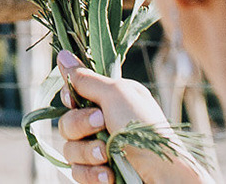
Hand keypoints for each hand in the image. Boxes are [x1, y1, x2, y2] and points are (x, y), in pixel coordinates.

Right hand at [55, 52, 209, 183]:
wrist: (164, 175)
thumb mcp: (116, 94)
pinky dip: (92, 174)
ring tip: (107, 157)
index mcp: (111, 99)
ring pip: (69, 149)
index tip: (73, 99)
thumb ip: (86, 78)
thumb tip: (62, 54)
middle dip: (80, 125)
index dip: (69, 97)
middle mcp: (104, 123)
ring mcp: (101, 150)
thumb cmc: (145, 129)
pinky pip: (78, 173)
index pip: (73, 93)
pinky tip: (109, 175)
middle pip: (66, 122)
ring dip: (87, 153)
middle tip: (101, 124)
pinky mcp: (99, 174)